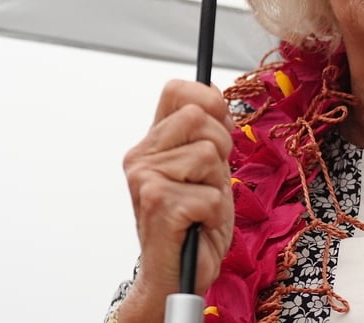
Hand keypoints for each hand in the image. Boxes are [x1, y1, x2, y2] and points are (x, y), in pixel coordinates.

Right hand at [119, 80, 234, 319]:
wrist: (179, 273)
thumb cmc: (196, 221)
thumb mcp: (208, 169)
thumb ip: (208, 133)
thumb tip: (215, 97)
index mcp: (153, 143)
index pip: (178, 91)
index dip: (209, 100)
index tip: (222, 128)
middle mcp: (141, 156)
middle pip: (199, 116)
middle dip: (221, 148)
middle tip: (211, 180)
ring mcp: (146, 179)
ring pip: (209, 154)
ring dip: (218, 185)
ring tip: (202, 206)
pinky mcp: (158, 204)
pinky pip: (210, 194)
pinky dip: (214, 213)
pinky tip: (198, 225)